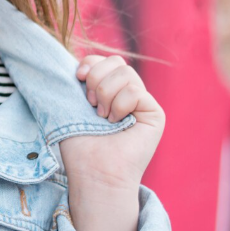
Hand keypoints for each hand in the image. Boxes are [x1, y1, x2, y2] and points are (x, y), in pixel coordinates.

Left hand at [60, 55, 165, 190]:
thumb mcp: (74, 102)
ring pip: (126, 73)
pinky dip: (120, 105)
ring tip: (103, 117)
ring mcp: (143, 103)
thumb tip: (77, 61)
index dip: (89, 63)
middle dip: (96, 79)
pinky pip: (136, 92)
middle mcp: (128, 94)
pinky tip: (116, 123)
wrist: (93, 171)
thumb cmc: (80, 142)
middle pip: (116, 61)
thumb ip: (82, 79)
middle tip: (91, 105)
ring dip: (106, 94)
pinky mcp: (155, 114)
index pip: (104, 59)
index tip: (77, 78)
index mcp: (110, 90)